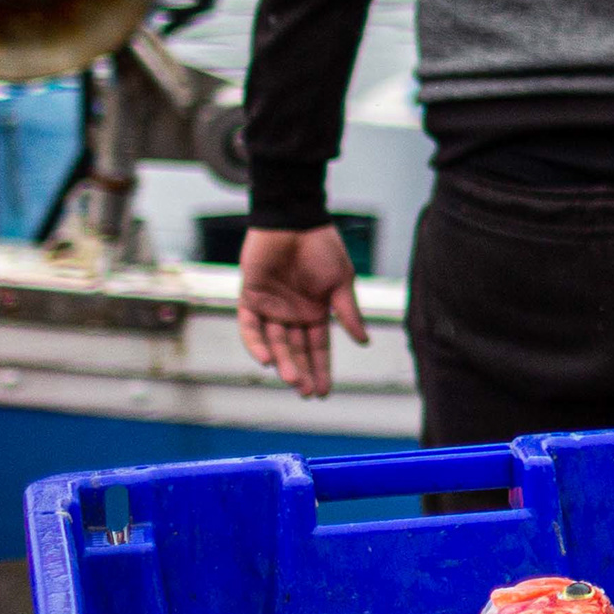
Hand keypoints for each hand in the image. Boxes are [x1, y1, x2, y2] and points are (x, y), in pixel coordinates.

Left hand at [235, 223, 366, 398]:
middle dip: (302, 372)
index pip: (318, 348)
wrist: (294, 221)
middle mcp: (292, 314)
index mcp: (315, 312)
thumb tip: (364, 342)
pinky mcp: (250, 297)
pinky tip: (266, 359)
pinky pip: (249, 326)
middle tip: (307, 392)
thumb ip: (347, 313)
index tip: (325, 392)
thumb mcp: (341, 282)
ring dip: (283, 362)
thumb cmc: (321, 247)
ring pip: (274, 343)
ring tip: (292, 379)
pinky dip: (255, 343)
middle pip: (295, 351)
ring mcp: (270, 307)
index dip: (321, 370)